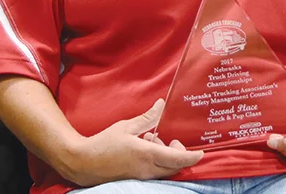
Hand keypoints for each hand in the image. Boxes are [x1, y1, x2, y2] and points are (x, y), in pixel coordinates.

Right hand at [55, 99, 200, 186]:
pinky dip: (157, 162)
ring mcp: (141, 177)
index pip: (177, 159)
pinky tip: (145, 148)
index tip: (201, 152)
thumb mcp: (127, 126)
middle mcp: (147, 169)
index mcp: (146, 154)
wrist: (84, 163)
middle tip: (170, 140)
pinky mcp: (136, 180)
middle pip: (174, 166)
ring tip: (151, 140)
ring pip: (165, 170)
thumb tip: (161, 105)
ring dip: (166, 157)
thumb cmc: (104, 143)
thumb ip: (147, 118)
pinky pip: (155, 173)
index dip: (191, 156)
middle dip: (178, 154)